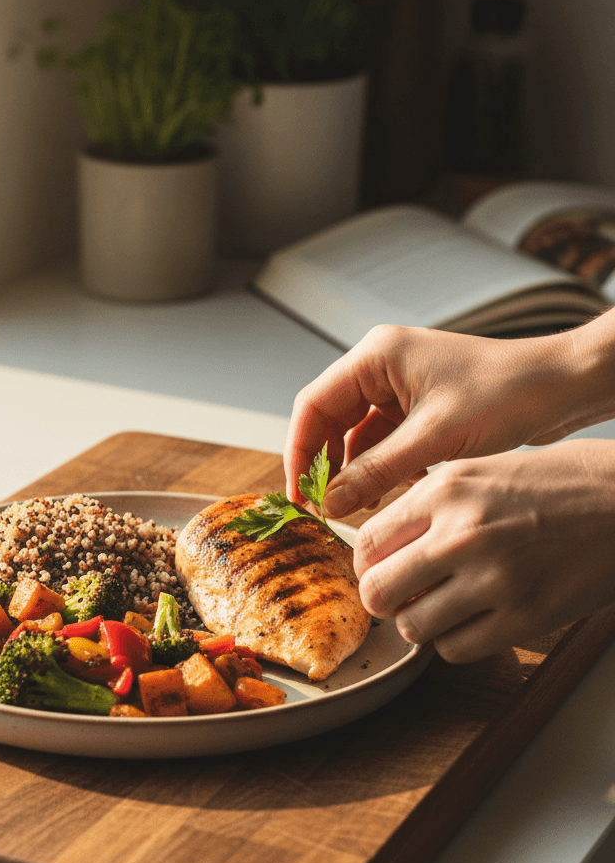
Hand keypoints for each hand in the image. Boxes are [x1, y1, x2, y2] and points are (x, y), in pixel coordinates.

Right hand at [285, 315, 614, 517]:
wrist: (564, 387)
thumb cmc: (509, 393)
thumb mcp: (433, 439)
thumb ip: (375, 472)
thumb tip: (331, 501)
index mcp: (376, 356)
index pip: (313, 404)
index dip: (300, 451)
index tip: (299, 492)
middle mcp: (381, 366)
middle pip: (330, 421)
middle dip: (326, 465)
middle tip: (322, 506)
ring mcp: (399, 387)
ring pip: (356, 436)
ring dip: (357, 471)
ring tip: (360, 505)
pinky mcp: (418, 407)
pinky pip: (383, 441)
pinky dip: (385, 468)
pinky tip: (398, 490)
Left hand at [353, 440, 614, 661]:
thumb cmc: (558, 482)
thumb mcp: (480, 469)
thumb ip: (425, 504)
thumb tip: (380, 542)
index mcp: (446, 491)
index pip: (365, 543)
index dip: (365, 563)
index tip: (377, 567)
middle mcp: (462, 534)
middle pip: (377, 591)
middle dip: (382, 597)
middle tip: (400, 593)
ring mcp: (495, 579)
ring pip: (412, 627)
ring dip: (419, 621)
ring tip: (441, 604)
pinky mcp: (527, 616)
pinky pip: (456, 649)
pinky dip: (455, 640)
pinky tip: (472, 618)